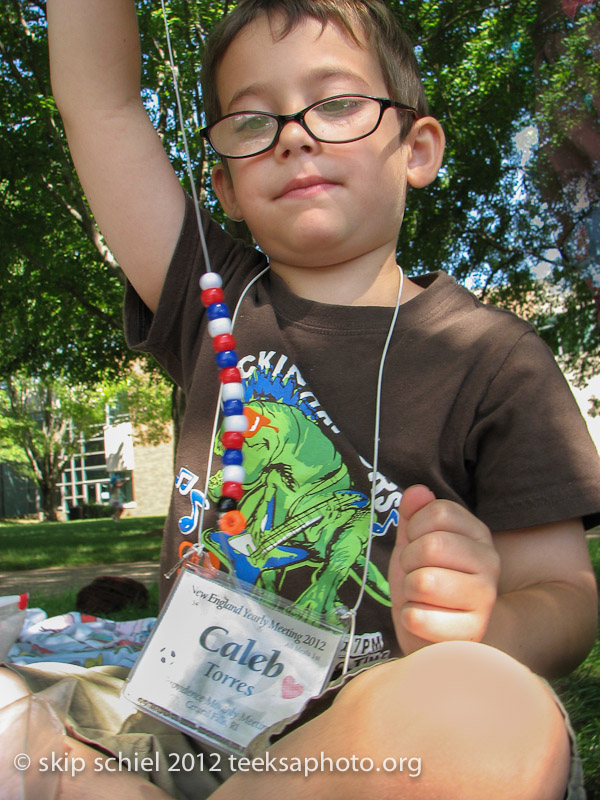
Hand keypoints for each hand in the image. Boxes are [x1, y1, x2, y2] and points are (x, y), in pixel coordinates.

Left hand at [389, 485, 500, 653]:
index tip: (417, 543)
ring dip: (409, 590)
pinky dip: (410, 618)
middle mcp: (490, 562)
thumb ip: (414, 514)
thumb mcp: (414, 542)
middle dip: (408, 560)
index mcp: (478, 534)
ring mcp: (485, 599)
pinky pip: (418, 617)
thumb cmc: (425, 580)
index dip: (415, 527)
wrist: (437, 633)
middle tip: (415, 572)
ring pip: (424, 581)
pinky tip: (424, 619)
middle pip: (432, 545)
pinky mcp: (471, 633)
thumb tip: (418, 491)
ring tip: (421, 596)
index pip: (440, 512)